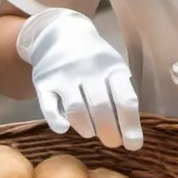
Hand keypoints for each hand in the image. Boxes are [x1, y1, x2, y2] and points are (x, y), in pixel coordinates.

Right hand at [16, 8, 142, 149]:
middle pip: (102, 107)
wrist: (62, 32)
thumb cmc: (95, 59)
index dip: (130, 126)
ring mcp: (65, 75)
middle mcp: (90, 70)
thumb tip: (130, 133)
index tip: (133, 146)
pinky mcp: (44, 81)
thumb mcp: (112, 67)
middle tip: (112, 143)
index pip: (126, 99)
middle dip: (109, 131)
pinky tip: (63, 129)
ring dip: (86, 127)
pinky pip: (48, 104)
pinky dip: (56, 119)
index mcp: (112, 67)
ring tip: (90, 133)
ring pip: (76, 108)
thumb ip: (119, 94)